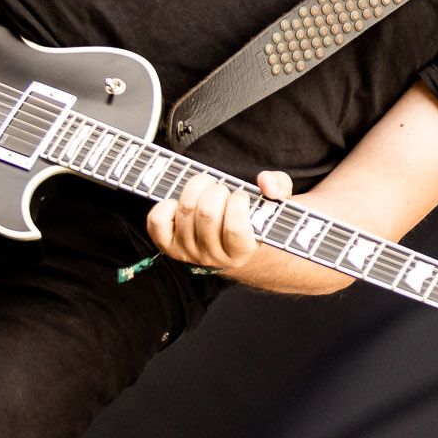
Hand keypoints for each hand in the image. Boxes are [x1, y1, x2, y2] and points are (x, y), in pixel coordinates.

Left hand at [149, 170, 293, 273]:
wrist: (236, 251)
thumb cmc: (256, 223)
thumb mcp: (277, 206)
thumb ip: (280, 187)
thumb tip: (265, 180)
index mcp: (242, 251)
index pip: (235, 228)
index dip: (238, 202)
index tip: (242, 196)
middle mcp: (213, 256)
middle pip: (207, 213)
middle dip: (217, 190)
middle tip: (223, 190)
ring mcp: (188, 252)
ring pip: (185, 211)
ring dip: (196, 189)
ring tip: (206, 189)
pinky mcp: (168, 245)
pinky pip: (157, 222)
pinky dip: (166, 205)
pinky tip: (181, 202)